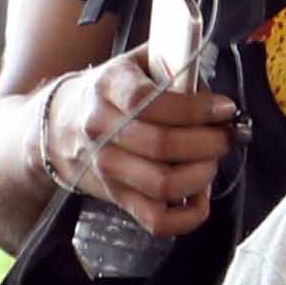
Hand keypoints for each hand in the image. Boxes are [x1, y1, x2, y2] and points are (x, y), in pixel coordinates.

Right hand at [45, 48, 238, 233]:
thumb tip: (215, 96)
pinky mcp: (116, 196)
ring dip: (202, 175)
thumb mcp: (137, 64)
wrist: (59, 125)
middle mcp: (101, 128)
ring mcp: (106, 166)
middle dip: (209, 142)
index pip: (152, 101)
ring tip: (211, 160)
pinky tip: (201, 196)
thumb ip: (175, 67)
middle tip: (225, 136)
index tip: (226, 108)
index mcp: (109, 87)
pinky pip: (156, 220)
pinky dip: (188, 215)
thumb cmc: (113, 93)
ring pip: (163, 184)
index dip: (197, 108)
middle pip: (163, 145)